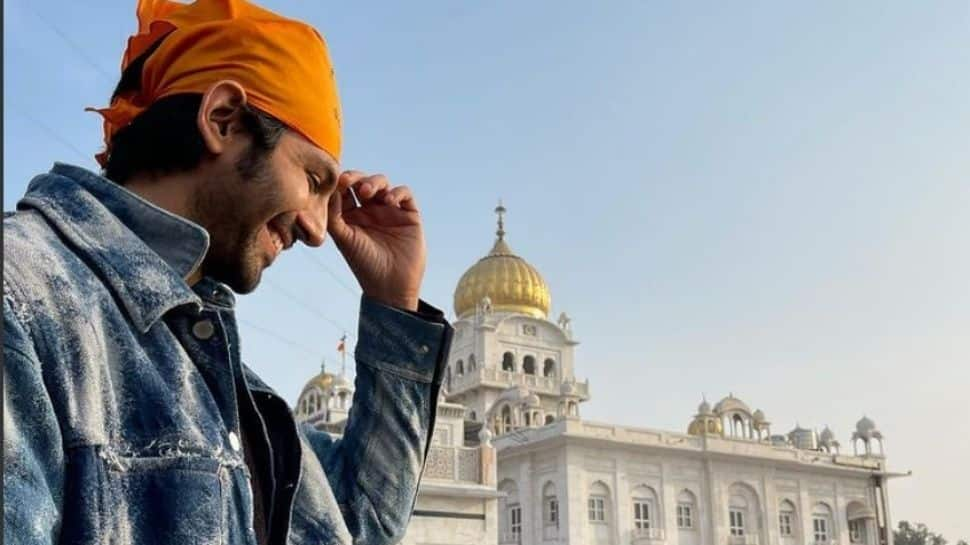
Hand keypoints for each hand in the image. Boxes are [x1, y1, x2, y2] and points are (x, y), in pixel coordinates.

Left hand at [327, 170, 424, 310]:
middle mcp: (370, 211)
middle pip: (362, 182)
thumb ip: (333, 215)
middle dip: (356, 177)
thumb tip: (329, 191)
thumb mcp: (343, 238)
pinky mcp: (409, 214)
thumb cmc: (364, 264)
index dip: (340, 182)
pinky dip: (397, 192)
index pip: (344, 191)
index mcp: (351, 216)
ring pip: (382, 183)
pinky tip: (389, 201)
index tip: (336, 181)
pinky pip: (404, 193)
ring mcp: (390, 211)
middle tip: (349, 181)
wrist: (391, 285)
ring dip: (374, 182)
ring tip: (368, 192)